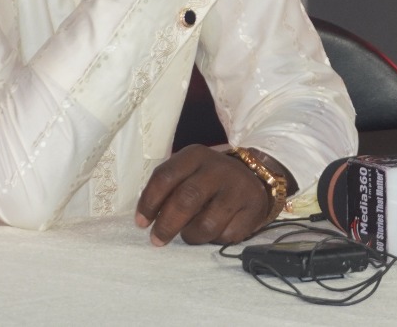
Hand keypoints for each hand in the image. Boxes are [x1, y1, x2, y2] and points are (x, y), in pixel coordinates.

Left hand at [134, 145, 280, 245]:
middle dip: (167, 225)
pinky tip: (214, 232)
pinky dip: (214, 240)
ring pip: (206, 224)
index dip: (150, 202)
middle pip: (186, 200)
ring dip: (191, 236)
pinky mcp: (253, 210)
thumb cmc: (210, 179)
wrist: (255, 176)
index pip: (165, 177)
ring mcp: (238, 190)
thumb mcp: (189, 171)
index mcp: (195, 155)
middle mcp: (218, 169)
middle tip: (157, 239)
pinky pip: (226, 236)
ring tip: (189, 235)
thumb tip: (146, 217)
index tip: (141, 222)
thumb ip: (169, 187)